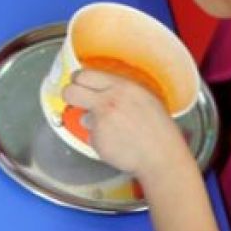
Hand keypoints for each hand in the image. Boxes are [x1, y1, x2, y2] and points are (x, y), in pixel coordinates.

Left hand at [61, 70, 191, 176]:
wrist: (161, 156)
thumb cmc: (158, 129)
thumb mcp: (144, 97)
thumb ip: (119, 90)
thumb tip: (99, 88)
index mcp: (121, 87)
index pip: (85, 74)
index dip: (78, 79)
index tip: (78, 83)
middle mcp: (108, 101)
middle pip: (70, 92)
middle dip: (69, 95)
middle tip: (76, 100)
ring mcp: (100, 122)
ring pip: (82, 117)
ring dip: (92, 123)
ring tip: (114, 130)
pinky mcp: (97, 140)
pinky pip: (91, 137)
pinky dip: (100, 140)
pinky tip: (116, 142)